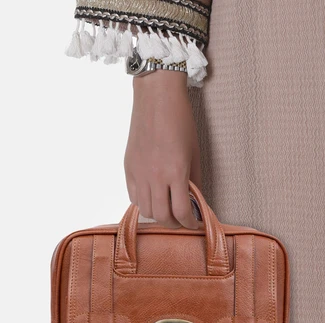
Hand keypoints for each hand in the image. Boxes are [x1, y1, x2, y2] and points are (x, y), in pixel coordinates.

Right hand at [124, 70, 202, 228]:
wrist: (156, 97)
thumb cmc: (180, 121)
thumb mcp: (194, 152)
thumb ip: (195, 180)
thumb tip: (195, 201)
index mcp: (176, 172)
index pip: (182, 212)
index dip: (190, 223)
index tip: (193, 224)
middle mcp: (156, 176)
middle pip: (162, 216)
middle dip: (174, 224)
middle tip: (181, 221)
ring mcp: (139, 173)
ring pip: (145, 210)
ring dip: (158, 215)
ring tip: (166, 210)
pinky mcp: (129, 168)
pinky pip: (134, 196)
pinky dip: (144, 203)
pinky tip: (153, 197)